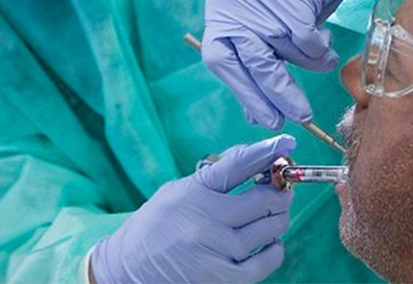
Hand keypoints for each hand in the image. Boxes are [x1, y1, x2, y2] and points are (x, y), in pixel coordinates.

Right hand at [91, 135, 296, 283]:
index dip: (267, 152)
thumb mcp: (177, 190)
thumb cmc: (156, 226)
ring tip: (277, 216)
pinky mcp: (220, 279)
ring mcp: (213, 251)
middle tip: (282, 191)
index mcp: (192, 192)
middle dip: (280, 193)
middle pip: (262, 200)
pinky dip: (275, 251)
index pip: (238, 165)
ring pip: (267, 230)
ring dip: (279, 220)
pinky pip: (263, 264)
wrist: (127, 269)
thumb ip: (215, 175)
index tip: (285, 144)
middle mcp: (204, 219)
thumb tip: (254, 155)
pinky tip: (272, 243)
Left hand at [204, 0, 364, 129]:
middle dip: (278, 93)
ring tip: (324, 62)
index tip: (266, 120)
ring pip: (285, 49)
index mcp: (220, 14)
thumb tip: (256, 117)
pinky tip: (325, 45)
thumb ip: (254, 69)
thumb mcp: (264, 33)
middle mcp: (234, 3)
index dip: (244, 94)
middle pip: (253, 60)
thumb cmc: (288, 0)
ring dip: (310, 64)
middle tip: (300, 114)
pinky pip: (306, 38)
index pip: (220, 62)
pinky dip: (319, 49)